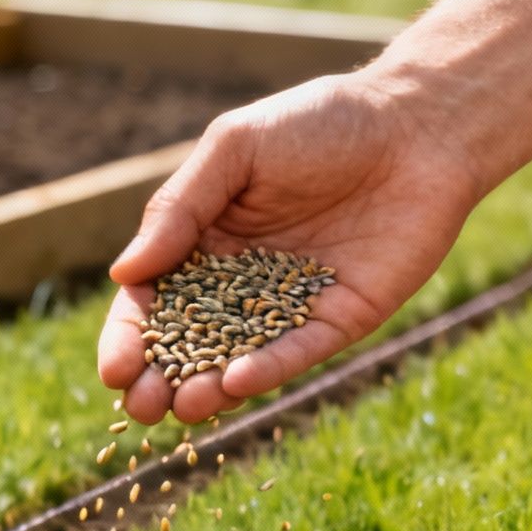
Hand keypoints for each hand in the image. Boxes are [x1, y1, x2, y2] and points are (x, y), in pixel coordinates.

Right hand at [98, 71, 489, 423]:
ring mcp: (293, 306)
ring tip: (183, 407)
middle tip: (139, 408)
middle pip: (192, 343)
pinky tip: (239, 381)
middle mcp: (244, 283)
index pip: (155, 301)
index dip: (131, 336)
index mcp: (206, 242)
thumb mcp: (235, 150)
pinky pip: (300, 351)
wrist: (417, 125)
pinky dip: (270, 368)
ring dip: (210, 387)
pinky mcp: (342, 319)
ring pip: (242, 359)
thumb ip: (179, 208)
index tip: (114, 369)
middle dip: (162, 380)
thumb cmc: (321, 122)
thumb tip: (123, 275)